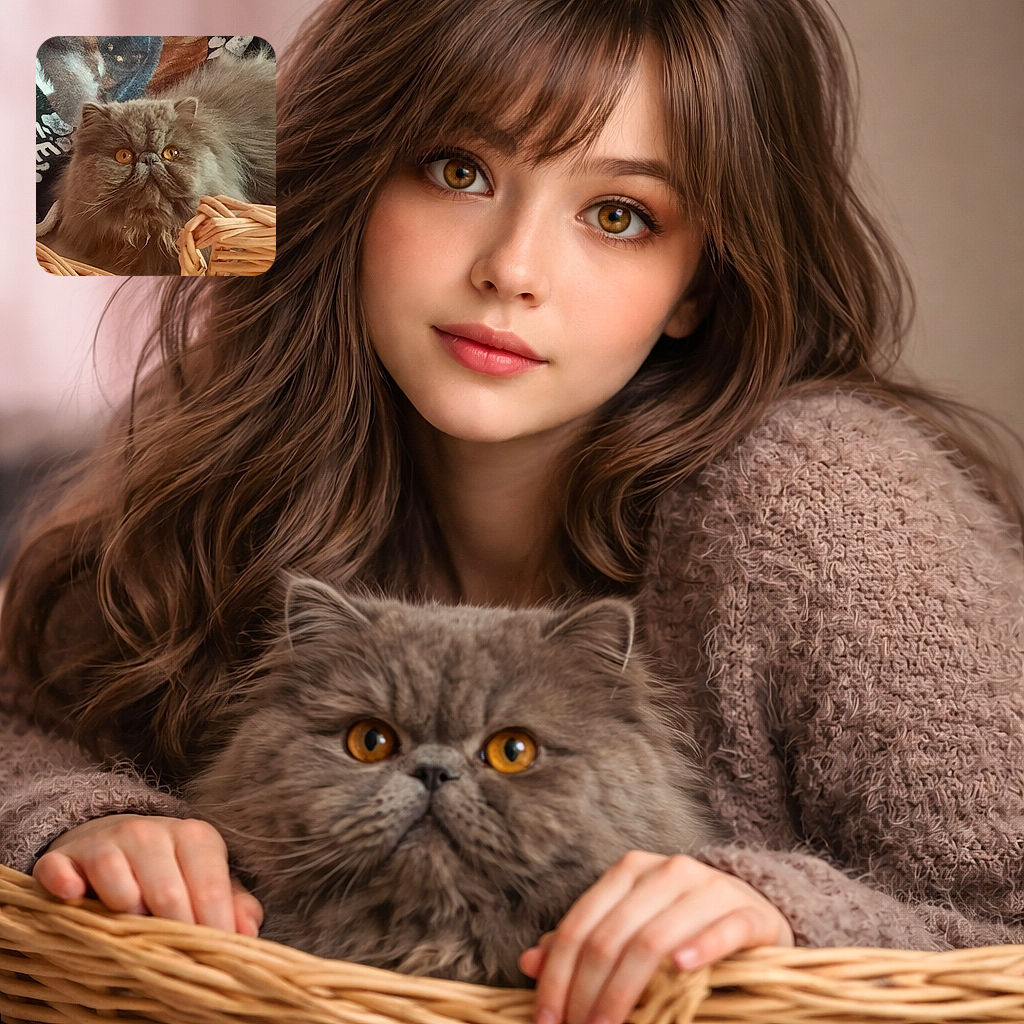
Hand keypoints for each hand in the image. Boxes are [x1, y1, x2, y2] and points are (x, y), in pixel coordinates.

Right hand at [33, 814, 262, 936]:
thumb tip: (248, 932)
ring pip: (117, 875)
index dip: (213, 927)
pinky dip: (65, 883)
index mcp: (195, 838)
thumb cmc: (169, 871)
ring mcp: (105, 842)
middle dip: (173, 928)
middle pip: (167, 889)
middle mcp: (152, 833)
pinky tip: (73, 897)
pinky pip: (61, 869)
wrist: (111, 840)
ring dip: (124, 909)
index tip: (214, 959)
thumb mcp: (204, 879)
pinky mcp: (64, 857)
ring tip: (131, 928)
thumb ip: (231, 903)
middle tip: (175, 961)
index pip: (209, 886)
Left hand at [519, 851, 792, 1023]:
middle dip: (589, 994)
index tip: (547, 1022)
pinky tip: (681, 972)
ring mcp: (709, 887)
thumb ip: (581, 944)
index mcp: (629, 871)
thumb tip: (528, 961)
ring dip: (628, 991)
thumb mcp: (627, 930)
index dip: (558, 976)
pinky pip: (721, 931)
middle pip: (612, 937)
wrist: (752, 913)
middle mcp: (666, 871)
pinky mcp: (748, 912)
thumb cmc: (680, 927)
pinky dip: (700, 951)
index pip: (580, 925)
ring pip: (655, 938)